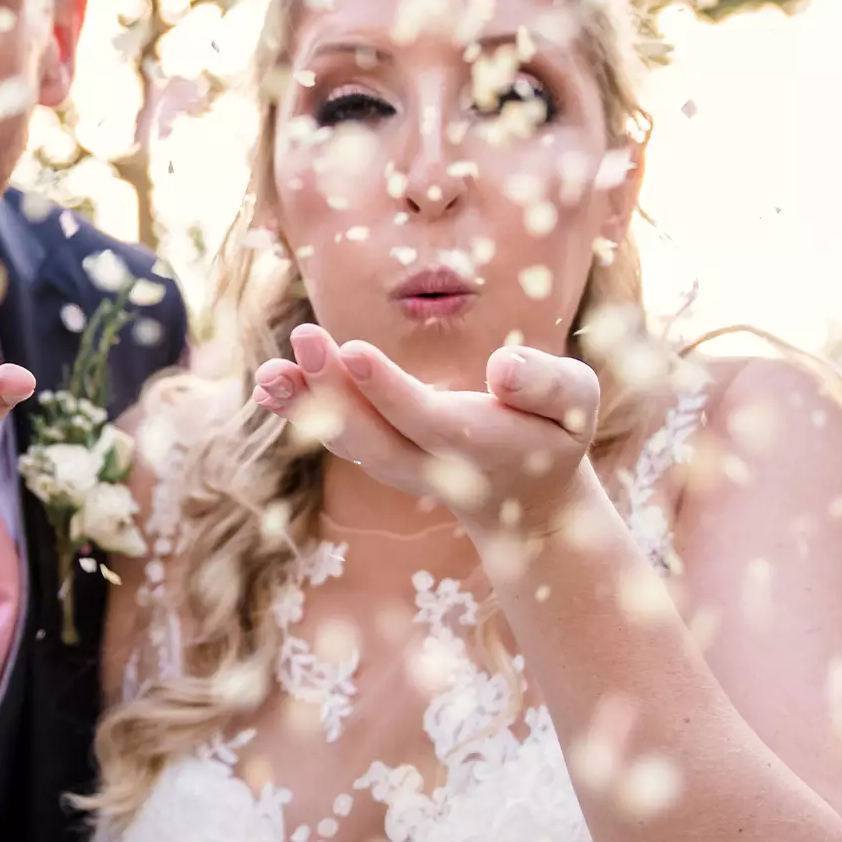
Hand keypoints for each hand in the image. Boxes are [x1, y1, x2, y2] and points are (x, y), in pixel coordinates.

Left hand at [251, 323, 599, 537]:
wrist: (527, 501)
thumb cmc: (555, 432)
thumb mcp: (575, 403)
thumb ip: (547, 385)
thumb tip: (502, 369)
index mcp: (482, 446)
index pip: (428, 419)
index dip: (389, 390)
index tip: (353, 351)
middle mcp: (431, 464)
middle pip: (376, 436)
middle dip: (334, 393)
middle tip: (302, 340)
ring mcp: (399, 466)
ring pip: (347, 441)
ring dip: (305, 406)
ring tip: (266, 374)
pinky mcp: (379, 455)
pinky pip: (336, 435)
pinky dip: (300, 411)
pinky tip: (266, 384)